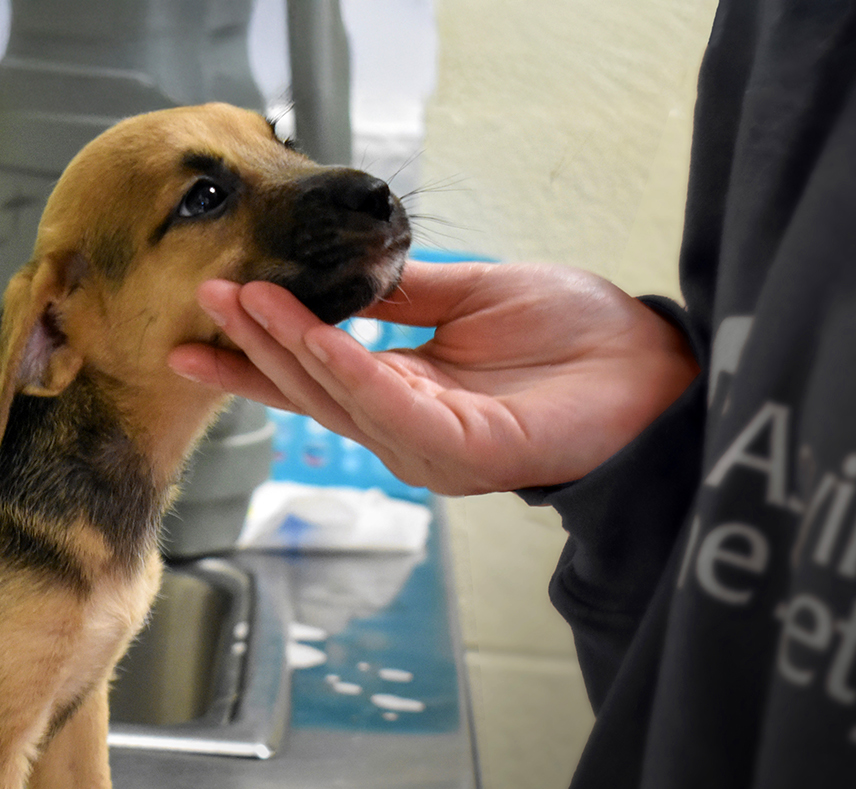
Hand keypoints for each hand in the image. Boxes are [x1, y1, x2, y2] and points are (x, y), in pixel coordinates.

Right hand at [169, 261, 698, 494]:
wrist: (651, 366)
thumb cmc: (578, 337)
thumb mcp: (474, 294)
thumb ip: (404, 293)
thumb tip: (338, 271)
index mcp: (405, 393)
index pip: (314, 374)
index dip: (259, 347)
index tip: (210, 310)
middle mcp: (404, 429)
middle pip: (308, 388)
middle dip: (252, 343)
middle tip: (203, 295)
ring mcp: (427, 446)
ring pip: (335, 396)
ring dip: (284, 345)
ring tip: (242, 295)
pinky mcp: (458, 450)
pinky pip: (385, 403)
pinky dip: (341, 366)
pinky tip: (306, 331)